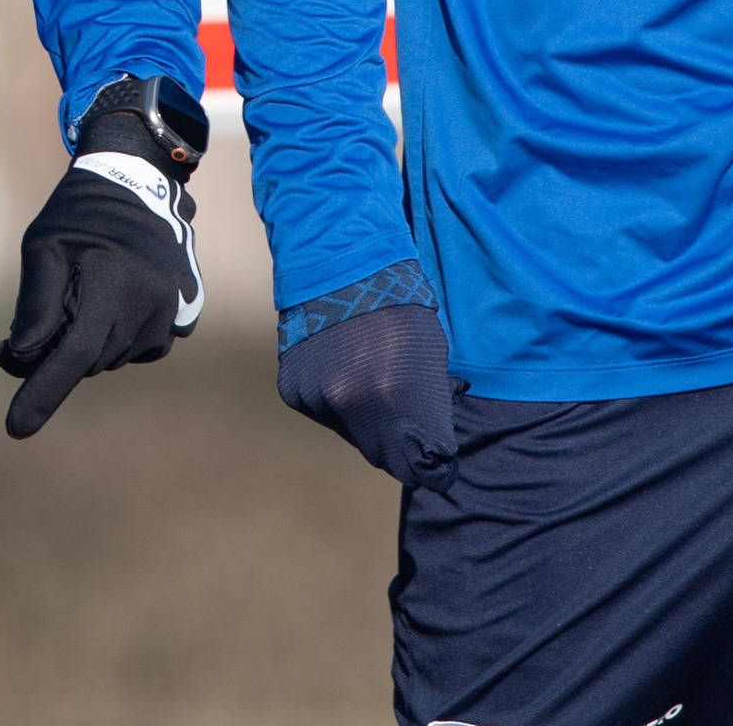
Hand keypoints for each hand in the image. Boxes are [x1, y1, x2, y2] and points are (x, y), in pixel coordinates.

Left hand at [0, 78, 208, 436]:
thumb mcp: (43, 249)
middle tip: (44, 310)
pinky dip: (116, 337)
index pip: (73, 356)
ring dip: (88, 342)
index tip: (16, 429)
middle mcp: (149, 305)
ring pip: (112, 358)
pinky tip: (111, 299)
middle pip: (87, 360)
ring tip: (83, 291)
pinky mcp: (183, 318)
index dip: (43, 393)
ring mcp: (172, 314)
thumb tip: (22, 360)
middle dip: (56, 351)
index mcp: (112, 285)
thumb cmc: (78, 216)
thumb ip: (35, 307)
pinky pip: (138, 349)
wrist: (138, 183)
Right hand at [275, 267, 457, 488]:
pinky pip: (325, 415)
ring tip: (372, 378)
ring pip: (353, 436)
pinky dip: (338, 403)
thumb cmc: (400, 308)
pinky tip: (344, 369)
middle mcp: (353, 404)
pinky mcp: (294, 390)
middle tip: (408, 415)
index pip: (420, 469)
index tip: (438, 459)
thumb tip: (431, 447)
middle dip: (400, 444)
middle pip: (384, 458)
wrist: (341, 263)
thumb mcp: (432, 358)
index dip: (432, 466)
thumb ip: (432, 408)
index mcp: (397, 397)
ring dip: (367, 420)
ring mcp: (318, 398)